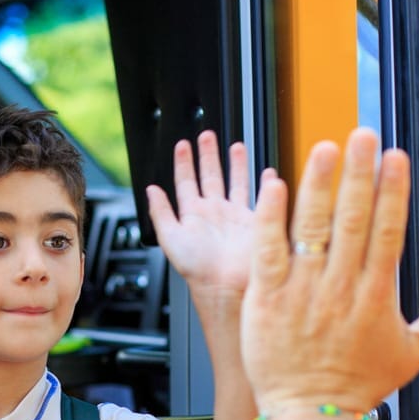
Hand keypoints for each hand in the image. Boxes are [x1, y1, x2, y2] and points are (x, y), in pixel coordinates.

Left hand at [146, 131, 259, 302]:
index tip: (182, 144)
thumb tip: (150, 190)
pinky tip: (268, 173)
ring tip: (235, 145)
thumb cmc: (198, 267)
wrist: (227, 284)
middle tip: (207, 135)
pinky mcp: (256, 220)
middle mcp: (214, 213)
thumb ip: (160, 212)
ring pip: (236, 181)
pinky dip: (266, 184)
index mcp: (193, 214)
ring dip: (236, 163)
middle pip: (211, 176)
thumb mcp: (170, 237)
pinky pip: (262, 196)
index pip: (186, 181)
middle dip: (208, 155)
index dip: (183, 162)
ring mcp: (236, 215)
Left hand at [241, 128, 418, 411]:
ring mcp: (302, 292)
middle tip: (365, 134)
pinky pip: (268, 251)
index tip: (396, 158)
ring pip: (312, 228)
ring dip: (319, 185)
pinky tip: (275, 185)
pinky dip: (271, 218)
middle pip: (353, 220)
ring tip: (326, 147)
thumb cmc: (357, 389)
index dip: (392, 192)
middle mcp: (341, 288)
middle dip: (360, 173)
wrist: (310, 417)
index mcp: (376, 296)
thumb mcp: (408, 357)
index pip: (387, 232)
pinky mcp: (267, 299)